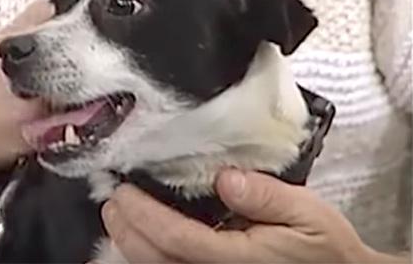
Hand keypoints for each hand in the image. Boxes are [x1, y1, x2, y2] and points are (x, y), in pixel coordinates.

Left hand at [102, 169, 407, 262]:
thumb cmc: (322, 246)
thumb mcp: (308, 213)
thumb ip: (267, 196)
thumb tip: (225, 178)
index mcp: (236, 258)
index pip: (176, 238)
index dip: (143, 214)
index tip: (123, 191)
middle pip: (157, 259)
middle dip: (127, 230)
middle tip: (111, 202)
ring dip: (130, 246)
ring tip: (117, 219)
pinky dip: (147, 259)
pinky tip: (135, 244)